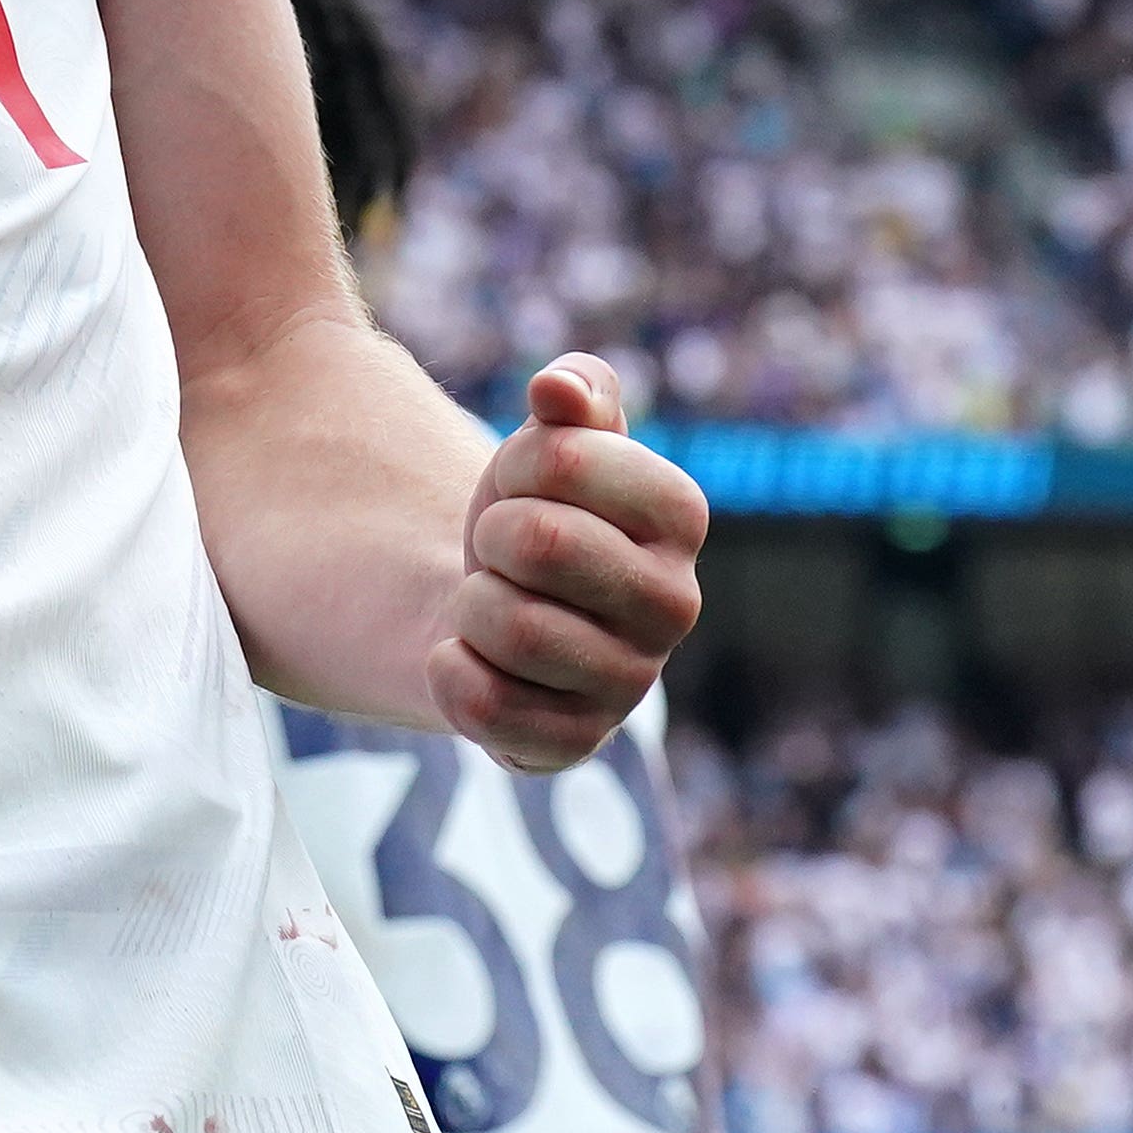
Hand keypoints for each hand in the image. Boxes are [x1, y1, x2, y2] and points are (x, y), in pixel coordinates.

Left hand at [430, 355, 705, 771]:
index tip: (523, 484)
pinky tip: (473, 659)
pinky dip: (451, 669)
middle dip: (490, 535)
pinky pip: (483, 704)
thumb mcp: (554, 439)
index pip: (563, 458)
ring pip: (506, 625)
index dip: (516, 463)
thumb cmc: (538, 507)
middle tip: (501, 550)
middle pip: (535, 541)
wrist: (506, 604)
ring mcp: (630, 683)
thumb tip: (557, 388)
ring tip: (491, 604)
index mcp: (681, 514)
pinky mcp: (574, 744)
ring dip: (470, 604)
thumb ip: (573, 393)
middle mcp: (675, 604)